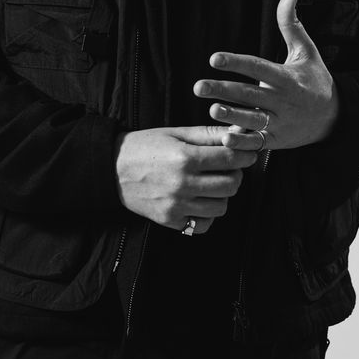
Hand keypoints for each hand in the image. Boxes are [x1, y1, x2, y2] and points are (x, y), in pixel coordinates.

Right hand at [114, 125, 257, 233]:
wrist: (112, 168)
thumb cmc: (145, 146)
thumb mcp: (176, 133)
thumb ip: (208, 134)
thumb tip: (237, 133)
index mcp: (185, 158)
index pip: (231, 159)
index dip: (244, 156)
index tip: (246, 155)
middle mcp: (182, 184)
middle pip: (231, 185)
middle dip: (236, 175)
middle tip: (228, 168)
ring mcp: (176, 206)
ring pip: (220, 207)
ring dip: (222, 195)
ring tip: (212, 184)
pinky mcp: (170, 220)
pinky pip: (202, 225)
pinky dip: (207, 215)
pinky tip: (200, 201)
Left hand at [192, 0, 339, 150]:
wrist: (335, 117)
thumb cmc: (315, 80)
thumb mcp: (306, 51)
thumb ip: (291, 24)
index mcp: (286, 77)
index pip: (258, 67)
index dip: (236, 62)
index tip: (214, 58)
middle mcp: (282, 100)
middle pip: (249, 94)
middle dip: (223, 90)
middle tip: (198, 87)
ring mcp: (281, 122)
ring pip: (253, 119)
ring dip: (232, 116)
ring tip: (211, 109)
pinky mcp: (278, 139)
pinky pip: (259, 142)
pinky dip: (244, 141)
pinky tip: (226, 138)